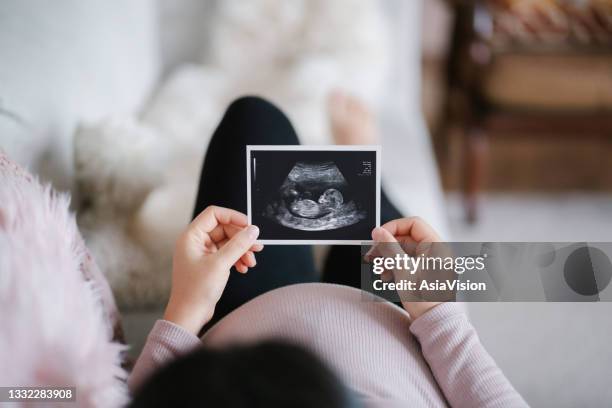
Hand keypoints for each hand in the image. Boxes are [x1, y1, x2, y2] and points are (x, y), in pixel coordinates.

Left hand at [163, 206, 262, 334]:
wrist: (189, 315)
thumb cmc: (196, 291)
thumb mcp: (220, 264)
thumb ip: (238, 245)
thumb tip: (253, 230)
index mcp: (191, 236)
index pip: (214, 214)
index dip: (233, 217)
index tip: (249, 225)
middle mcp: (195, 242)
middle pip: (224, 229)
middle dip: (241, 238)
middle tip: (256, 247)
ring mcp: (202, 253)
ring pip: (227, 242)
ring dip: (241, 250)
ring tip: (251, 262)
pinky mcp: (208, 263)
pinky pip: (226, 254)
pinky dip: (237, 259)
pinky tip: (243, 268)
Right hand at [370, 217, 444, 319]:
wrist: (434, 322)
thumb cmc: (425, 298)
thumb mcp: (403, 269)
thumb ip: (389, 247)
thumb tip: (378, 232)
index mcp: (436, 246)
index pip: (413, 223)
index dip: (394, 227)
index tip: (378, 236)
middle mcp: (435, 252)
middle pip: (407, 237)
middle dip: (387, 245)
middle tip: (373, 253)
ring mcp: (430, 263)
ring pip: (404, 250)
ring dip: (388, 256)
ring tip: (378, 267)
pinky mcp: (424, 273)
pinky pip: (407, 261)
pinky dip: (394, 265)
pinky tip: (385, 275)